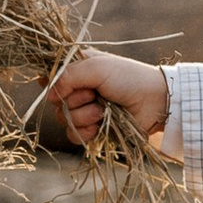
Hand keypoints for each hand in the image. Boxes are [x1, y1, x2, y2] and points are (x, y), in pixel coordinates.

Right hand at [51, 44, 175, 150]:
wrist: (154, 103)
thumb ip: (68, 76)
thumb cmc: (128, 78)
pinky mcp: (92, 128)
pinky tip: (98, 125)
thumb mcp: (96, 67)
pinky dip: (84, 131)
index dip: (52, 82)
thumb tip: (48, 94)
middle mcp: (79, 88)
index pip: (51, 75)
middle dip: (74, 99)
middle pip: (55, 100)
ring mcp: (85, 109)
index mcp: (79, 68)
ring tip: (102, 110)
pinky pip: (73, 135)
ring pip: (64, 118)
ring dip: (83, 115)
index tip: (63, 84)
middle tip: (94, 94)